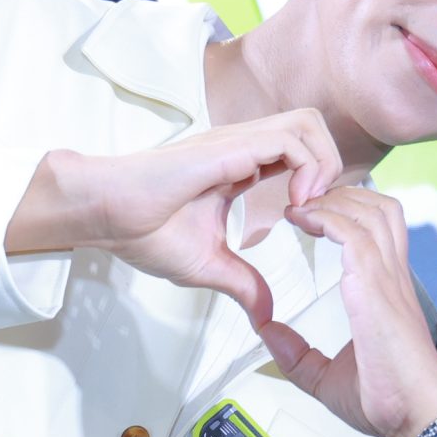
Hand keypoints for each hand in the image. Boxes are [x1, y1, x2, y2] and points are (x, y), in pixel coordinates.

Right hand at [11, 110, 342, 329]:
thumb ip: (243, 284)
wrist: (106, 215)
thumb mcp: (207, 266)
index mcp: (238, 168)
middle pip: (310, 126)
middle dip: (331, 163)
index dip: (317, 181)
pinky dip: (307, 167)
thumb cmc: (141, 231)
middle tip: (320, 207)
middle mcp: (242, 148)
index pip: (296, 153)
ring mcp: (237, 142)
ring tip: (311, 204)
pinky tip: (296, 203)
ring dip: (323, 162)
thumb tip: (266, 314)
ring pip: (307, 123)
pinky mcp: (230, 146)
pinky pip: (290, 139)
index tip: (312, 222)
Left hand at [262, 187, 436, 436]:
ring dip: (333, 200)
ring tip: (300, 205)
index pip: (377, 229)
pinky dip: (327, 218)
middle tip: (302, 200)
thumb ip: (296, 353)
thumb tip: (266, 332)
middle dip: (340, 194)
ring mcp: (387, 278)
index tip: (308, 215)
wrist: (416, 415)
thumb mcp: (325, 376)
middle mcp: (391, 276)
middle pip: (379, 207)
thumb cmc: (386, 400)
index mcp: (385, 291)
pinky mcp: (376, 287)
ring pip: (371, 210)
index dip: (345, 211)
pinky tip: (303, 220)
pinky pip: (354, 234)